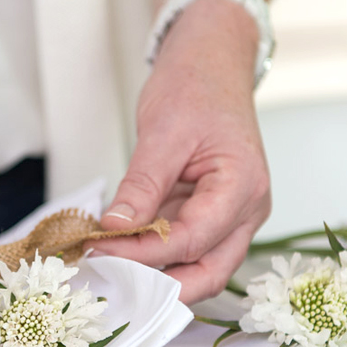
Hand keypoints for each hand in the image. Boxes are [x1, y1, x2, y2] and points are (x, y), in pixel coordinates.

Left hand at [89, 0, 270, 304]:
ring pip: (199, 266)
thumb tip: (114, 229)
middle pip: (208, 273)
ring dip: (157, 272)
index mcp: (243, 187)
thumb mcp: (161, 133)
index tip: (99, 249)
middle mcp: (247, 210)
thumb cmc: (195, 87)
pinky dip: (156, 253)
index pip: (191, 240)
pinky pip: (187, 246)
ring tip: (109, 265)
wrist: (212, 62)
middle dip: (160, 284)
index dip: (144, 252)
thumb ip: (141, 186)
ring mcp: (233, 215)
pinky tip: (120, 249)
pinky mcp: (213, 213)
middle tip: (108, 276)